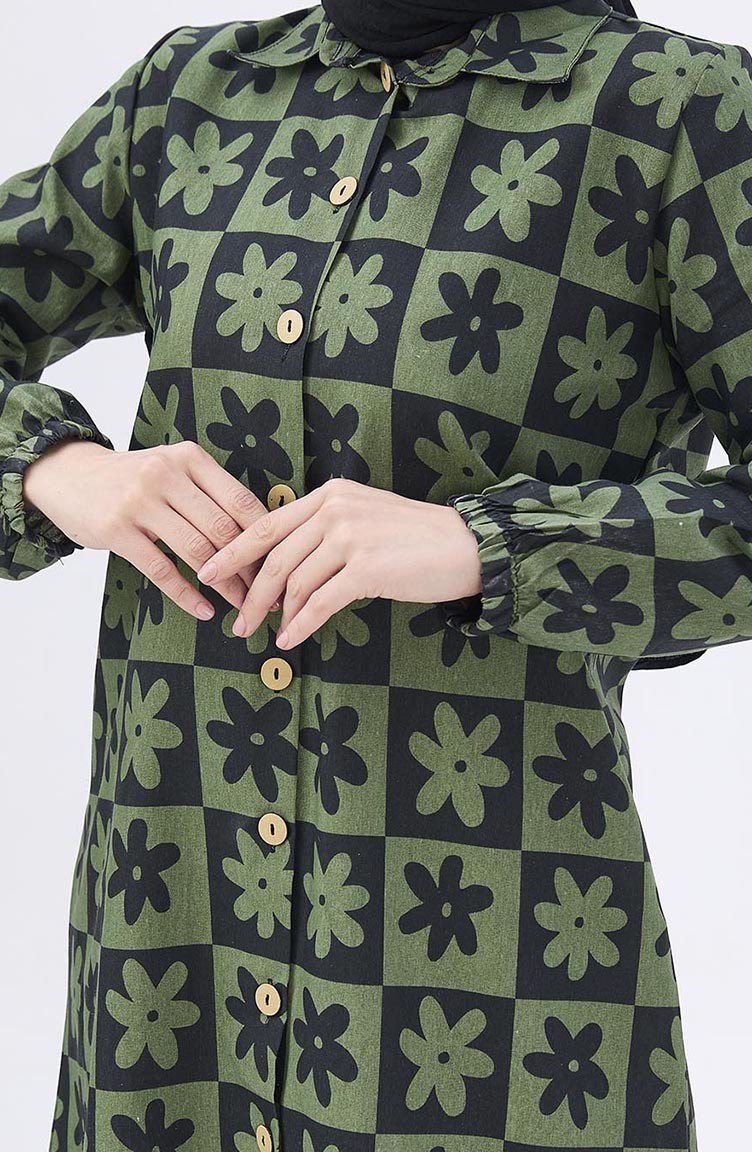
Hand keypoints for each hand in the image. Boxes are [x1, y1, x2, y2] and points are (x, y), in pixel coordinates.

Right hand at [22, 438, 279, 620]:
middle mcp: (167, 474)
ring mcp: (140, 501)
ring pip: (197, 551)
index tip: (281, 565)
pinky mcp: (116, 529)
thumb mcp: (173, 468)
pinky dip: (186, 594)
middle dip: (251, 568)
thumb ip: (210, 492)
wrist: (68, 474)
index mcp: (190, 458)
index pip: (241, 501)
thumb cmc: (134, 479)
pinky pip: (161, 569)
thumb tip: (263, 532)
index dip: (266, 538)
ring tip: (242, 607)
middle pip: (224, 529)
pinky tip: (204, 610)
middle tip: (267, 595)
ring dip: (225, 585)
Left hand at [195, 477, 482, 647]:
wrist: (465, 546)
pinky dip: (301, 625)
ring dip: (274, 614)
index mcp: (330, 495)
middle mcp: (335, 510)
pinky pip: (321, 603)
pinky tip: (291, 640)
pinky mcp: (367, 568)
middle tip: (236, 622)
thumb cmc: (414, 539)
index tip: (208, 572)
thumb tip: (285, 568)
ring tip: (263, 635)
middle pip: (274, 558)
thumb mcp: (364, 518)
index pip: (267, 524)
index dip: (233, 551)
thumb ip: (324, 531)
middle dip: (249, 594)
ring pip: (295, 583)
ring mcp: (351, 537)